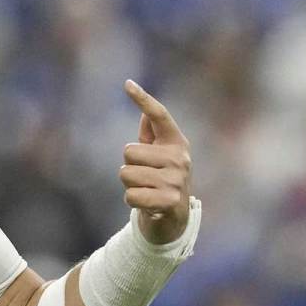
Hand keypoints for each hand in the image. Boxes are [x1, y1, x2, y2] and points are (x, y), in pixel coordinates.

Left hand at [120, 80, 191, 244]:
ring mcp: (177, 180)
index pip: (159, 115)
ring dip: (129, 185)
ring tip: (146, 190)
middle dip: (128, 166)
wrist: (174, 220)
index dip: (143, 99)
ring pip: (126, 175)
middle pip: (128, 152)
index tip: (127, 84)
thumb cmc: (161, 180)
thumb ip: (152, 135)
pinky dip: (132, 201)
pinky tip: (147, 204)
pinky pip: (130, 195)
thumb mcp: (158, 156)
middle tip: (144, 177)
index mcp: (176, 142)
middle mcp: (180, 158)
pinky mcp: (170, 201)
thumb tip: (145, 112)